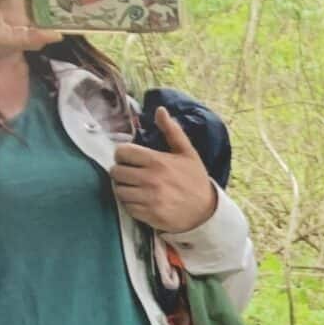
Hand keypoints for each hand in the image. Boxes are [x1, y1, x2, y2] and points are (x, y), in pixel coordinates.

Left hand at [109, 107, 218, 233]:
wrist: (207, 211)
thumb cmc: (195, 180)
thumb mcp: (187, 153)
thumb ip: (172, 131)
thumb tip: (160, 110)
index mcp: (157, 161)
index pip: (122, 152)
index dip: (123, 155)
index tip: (130, 160)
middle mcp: (151, 179)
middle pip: (116, 172)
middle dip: (122, 172)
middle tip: (133, 175)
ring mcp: (149, 198)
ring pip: (119, 190)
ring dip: (125, 189)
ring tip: (137, 188)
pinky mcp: (148, 214)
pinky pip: (127, 207)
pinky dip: (131, 204)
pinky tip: (142, 201)